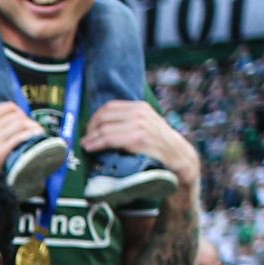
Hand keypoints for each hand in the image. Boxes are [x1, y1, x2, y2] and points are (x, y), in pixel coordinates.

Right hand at [0, 87, 46, 165]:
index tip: (21, 117)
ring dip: (32, 127)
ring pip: (20, 125)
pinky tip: (35, 136)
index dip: (18, 110)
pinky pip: (19, 138)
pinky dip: (30, 135)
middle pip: (17, 115)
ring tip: (37, 131)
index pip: (8, 106)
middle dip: (27, 120)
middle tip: (31, 126)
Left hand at [82, 100, 198, 184]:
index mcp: (140, 107)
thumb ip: (128, 121)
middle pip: (103, 116)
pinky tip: (90, 148)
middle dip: (90, 128)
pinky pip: (108, 139)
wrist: (179, 157)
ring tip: (85, 145)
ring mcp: (138, 125)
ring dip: (90, 138)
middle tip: (86, 139)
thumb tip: (100, 124)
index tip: (89, 129)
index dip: (95, 118)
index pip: (109, 107)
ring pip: (103, 128)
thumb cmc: (158, 144)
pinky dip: (95, 144)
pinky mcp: (137, 138)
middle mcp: (139, 113)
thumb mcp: (145, 125)